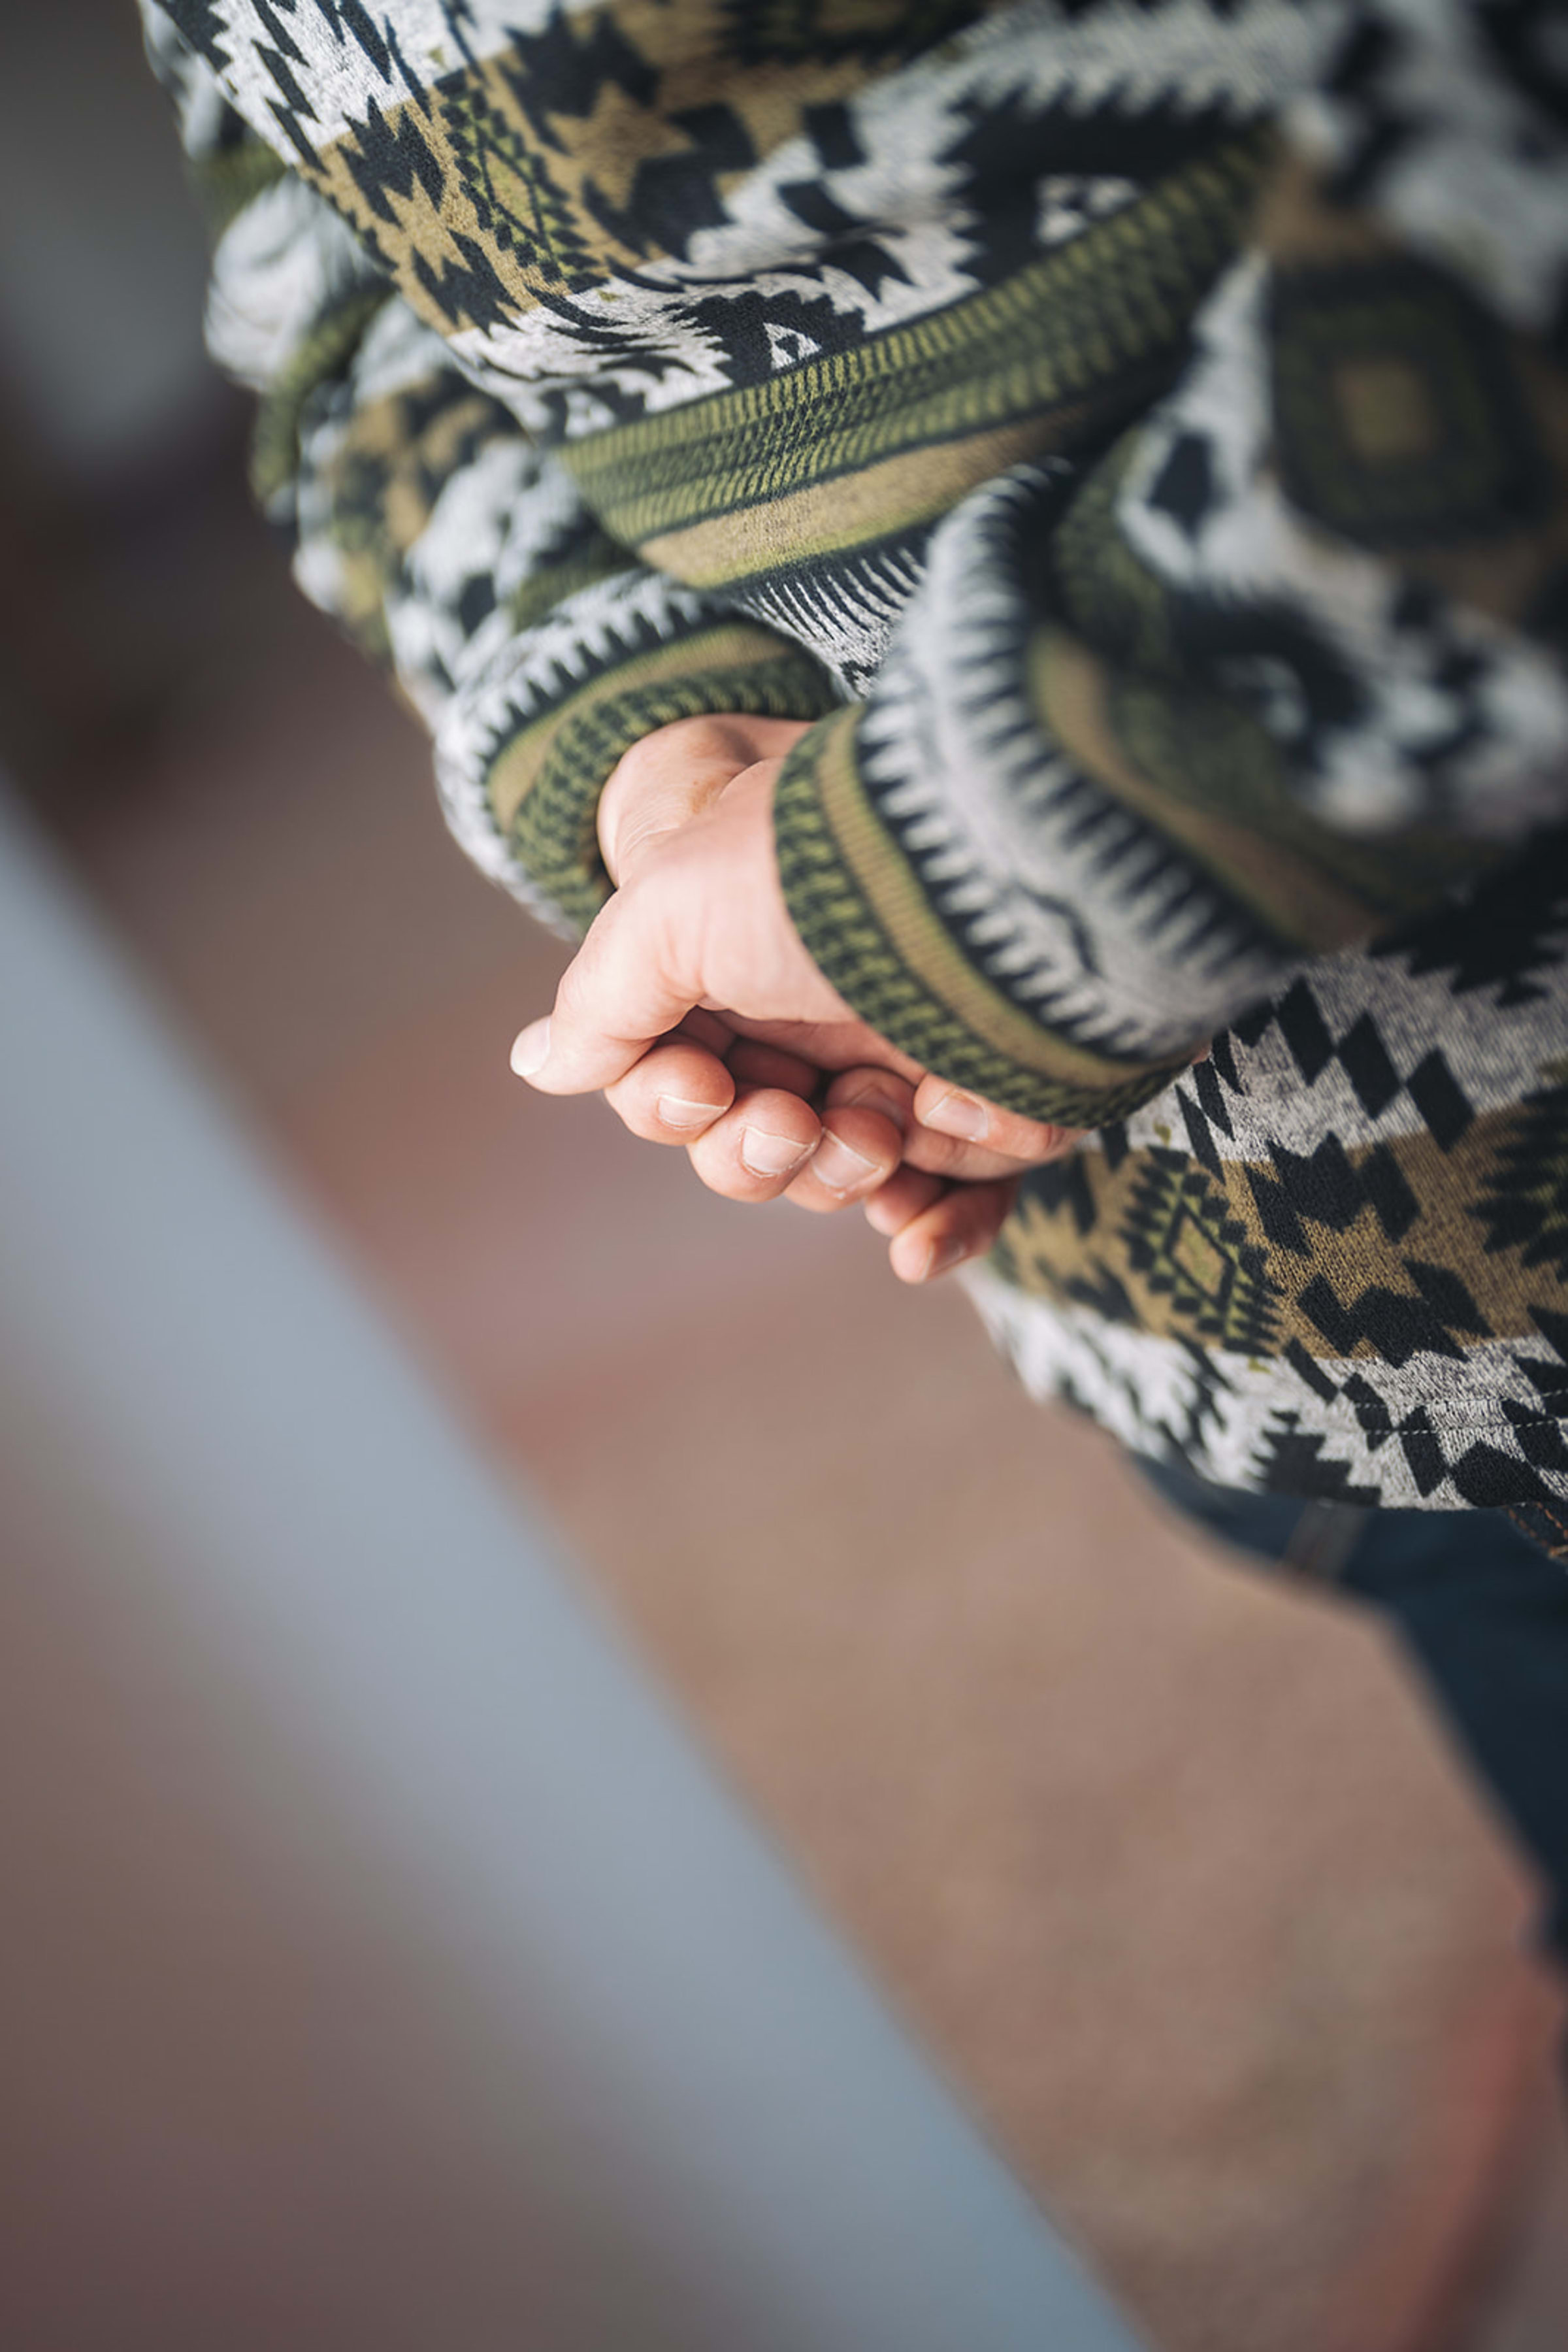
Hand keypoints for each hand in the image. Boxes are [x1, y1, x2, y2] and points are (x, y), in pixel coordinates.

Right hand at [511, 714, 1079, 1274]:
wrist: (994, 860)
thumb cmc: (813, 878)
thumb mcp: (669, 911)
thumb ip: (603, 999)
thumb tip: (538, 1065)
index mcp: (737, 971)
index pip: (674, 1083)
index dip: (670, 1103)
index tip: (697, 1083)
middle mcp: (822, 1015)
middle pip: (754, 1146)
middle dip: (759, 1152)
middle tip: (795, 1119)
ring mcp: (915, 1056)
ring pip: (848, 1178)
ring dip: (842, 1173)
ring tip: (878, 1126)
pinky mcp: (1006, 1095)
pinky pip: (965, 1195)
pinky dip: (942, 1224)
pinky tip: (916, 1243)